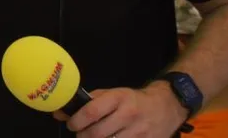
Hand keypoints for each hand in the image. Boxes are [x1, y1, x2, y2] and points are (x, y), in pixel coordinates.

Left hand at [55, 82, 187, 137]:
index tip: (70, 124)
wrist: (166, 106)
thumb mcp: (113, 94)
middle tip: (80, 134)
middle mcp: (129, 115)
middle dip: (83, 136)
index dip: (76, 121)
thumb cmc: (133, 100)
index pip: (92, 112)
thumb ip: (89, 102)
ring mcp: (139, 132)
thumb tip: (61, 112)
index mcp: (118, 98)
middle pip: (98, 133)